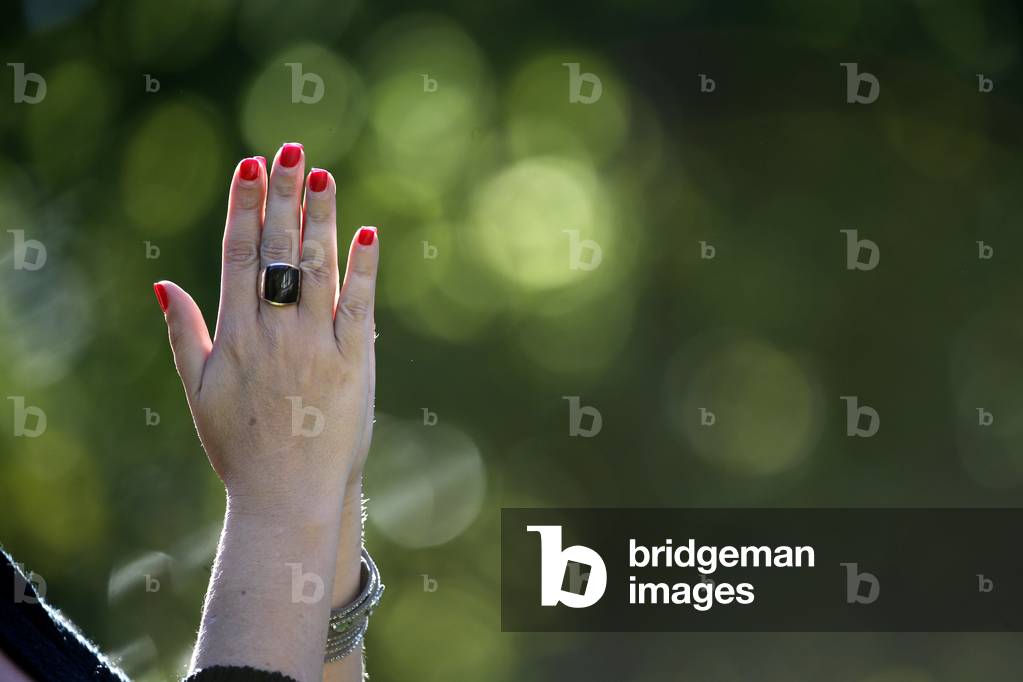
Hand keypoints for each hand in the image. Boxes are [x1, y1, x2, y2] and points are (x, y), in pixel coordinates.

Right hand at [154, 142, 377, 516]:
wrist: (288, 496)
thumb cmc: (241, 447)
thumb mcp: (200, 391)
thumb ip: (186, 334)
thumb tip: (164, 284)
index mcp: (236, 335)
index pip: (240, 256)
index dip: (246, 208)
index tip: (250, 167)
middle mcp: (275, 332)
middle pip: (281, 251)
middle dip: (285, 196)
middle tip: (291, 148)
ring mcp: (318, 345)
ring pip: (319, 269)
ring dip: (322, 218)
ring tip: (323, 174)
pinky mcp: (355, 362)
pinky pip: (360, 307)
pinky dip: (364, 270)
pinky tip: (367, 234)